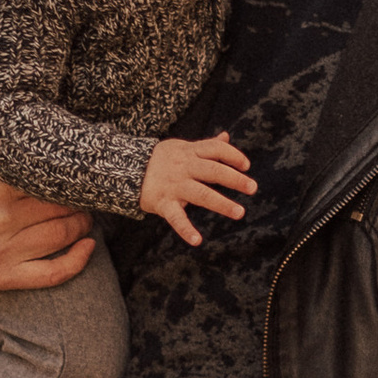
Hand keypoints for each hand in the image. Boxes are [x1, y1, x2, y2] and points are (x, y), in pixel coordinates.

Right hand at [0, 150, 95, 291]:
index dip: (69, 172)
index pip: (49, 176)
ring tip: (85, 214)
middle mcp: (1, 218)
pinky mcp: (3, 277)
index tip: (80, 168)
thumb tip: (23, 114)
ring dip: (83, 223)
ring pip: (63, 234)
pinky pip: (53, 273)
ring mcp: (3, 251)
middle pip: (61, 204)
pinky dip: (78, 261)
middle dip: (79, 198)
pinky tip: (89, 247)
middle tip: (85, 191)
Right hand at [139, 132, 256, 246]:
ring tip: (239, 213)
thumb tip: (226, 136)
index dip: (233, 155)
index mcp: (189, 152)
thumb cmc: (160, 159)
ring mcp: (174, 186)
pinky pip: (176, 218)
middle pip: (212, 170)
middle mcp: (183, 167)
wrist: (125, 168)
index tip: (246, 165)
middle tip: (252, 187)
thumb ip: (206, 145)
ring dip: (221, 203)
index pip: (215, 149)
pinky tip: (197, 240)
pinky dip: (186, 230)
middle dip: (234, 179)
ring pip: (201, 194)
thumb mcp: (182, 147)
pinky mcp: (163, 203)